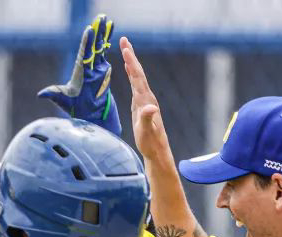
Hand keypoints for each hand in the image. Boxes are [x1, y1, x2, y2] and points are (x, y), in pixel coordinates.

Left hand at [38, 13, 120, 135]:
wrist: (89, 117)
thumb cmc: (76, 110)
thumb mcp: (63, 101)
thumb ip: (53, 94)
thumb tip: (40, 94)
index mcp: (79, 72)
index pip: (84, 53)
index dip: (87, 42)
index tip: (90, 30)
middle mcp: (88, 68)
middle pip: (93, 47)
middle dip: (97, 32)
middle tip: (101, 18)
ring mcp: (97, 70)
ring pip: (100, 49)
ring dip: (103, 36)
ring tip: (108, 22)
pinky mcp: (104, 74)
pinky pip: (107, 57)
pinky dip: (109, 46)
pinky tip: (112, 37)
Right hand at [120, 37, 172, 162]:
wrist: (156, 151)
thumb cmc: (150, 143)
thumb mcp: (147, 132)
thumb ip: (148, 119)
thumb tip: (150, 108)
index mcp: (146, 101)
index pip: (137, 77)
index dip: (131, 62)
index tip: (125, 49)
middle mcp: (146, 98)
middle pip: (138, 73)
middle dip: (131, 56)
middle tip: (124, 40)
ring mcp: (144, 101)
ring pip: (137, 77)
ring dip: (131, 63)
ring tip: (126, 50)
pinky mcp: (141, 105)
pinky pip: (136, 85)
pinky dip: (132, 75)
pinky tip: (129, 70)